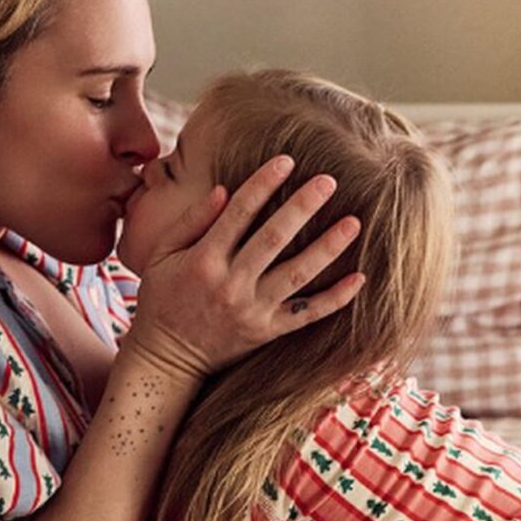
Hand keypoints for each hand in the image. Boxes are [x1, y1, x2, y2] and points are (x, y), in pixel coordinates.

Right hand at [124, 154, 365, 380]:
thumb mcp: (160, 255)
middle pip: (273, 239)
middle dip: (302, 207)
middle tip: (329, 181)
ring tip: (354, 222)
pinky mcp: (268, 332)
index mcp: (204, 260)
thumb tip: (223, 189)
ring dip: (328, 247)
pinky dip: (336, 298)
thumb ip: (190, 221)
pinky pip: (307, 314)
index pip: (238, 214)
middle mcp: (231, 284)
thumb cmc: (161, 298)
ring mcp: (253, 311)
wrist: (166, 359)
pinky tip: (359, 278)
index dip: (263, 184)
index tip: (286, 161)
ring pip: (298, 275)